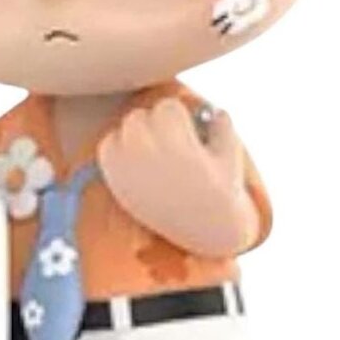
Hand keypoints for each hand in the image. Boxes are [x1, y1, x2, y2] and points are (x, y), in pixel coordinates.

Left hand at [96, 98, 258, 256]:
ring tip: (156, 152)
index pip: (167, 106)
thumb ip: (222, 124)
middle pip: (140, 115)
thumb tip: (212, 110)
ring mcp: (126, 167)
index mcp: (176, 142)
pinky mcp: (114, 181)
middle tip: (172, 143)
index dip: (181, 118)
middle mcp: (146, 152)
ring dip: (137, 134)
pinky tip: (139, 161)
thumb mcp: (232, 155)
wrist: (203, 233)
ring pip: (123, 128)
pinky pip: (107, 146)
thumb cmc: (221, 191)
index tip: (190, 134)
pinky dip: (119, 148)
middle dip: (155, 124)